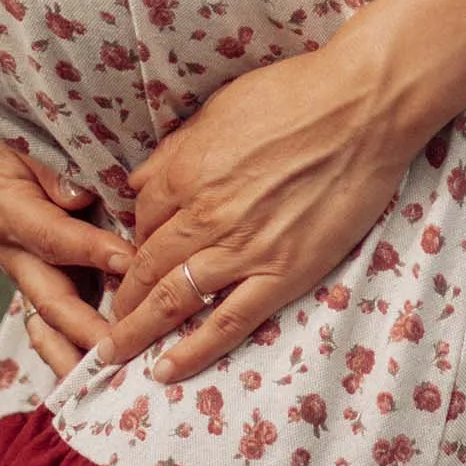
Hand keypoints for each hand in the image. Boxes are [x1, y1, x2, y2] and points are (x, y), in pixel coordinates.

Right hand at [0, 104, 132, 382]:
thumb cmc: (18, 126)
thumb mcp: (28, 134)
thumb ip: (53, 166)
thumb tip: (76, 198)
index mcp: (6, 208)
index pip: (52, 237)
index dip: (90, 251)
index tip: (130, 262)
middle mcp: (12, 249)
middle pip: (48, 297)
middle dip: (83, 330)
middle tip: (117, 353)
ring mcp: (25, 269)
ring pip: (45, 321)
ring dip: (74, 354)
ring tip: (102, 385)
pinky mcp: (40, 277)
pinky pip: (53, 320)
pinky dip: (73, 346)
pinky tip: (97, 371)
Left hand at [94, 38, 423, 383]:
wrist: (363, 109)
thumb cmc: (297, 95)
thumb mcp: (219, 107)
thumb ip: (177, 148)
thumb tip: (140, 181)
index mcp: (186, 171)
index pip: (139, 218)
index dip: (131, 240)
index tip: (129, 258)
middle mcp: (203, 216)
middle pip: (144, 266)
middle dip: (118, 298)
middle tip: (102, 321)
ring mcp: (242, 249)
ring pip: (172, 300)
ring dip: (137, 330)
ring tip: (114, 353)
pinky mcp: (282, 273)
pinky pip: (227, 323)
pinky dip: (193, 351)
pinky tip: (166, 370)